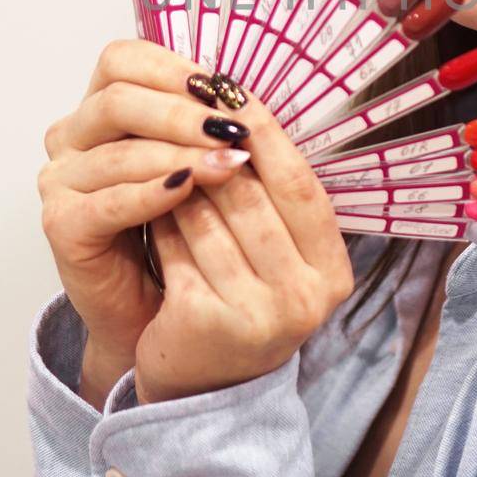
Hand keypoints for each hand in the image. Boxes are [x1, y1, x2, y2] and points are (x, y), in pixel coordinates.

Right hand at [39, 39, 253, 404]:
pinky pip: (108, 202)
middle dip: (181, 112)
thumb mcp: (192, 163)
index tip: (221, 88)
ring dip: (178, 154)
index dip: (171, 68)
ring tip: (229, 166)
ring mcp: (60, 181)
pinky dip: (151, 193)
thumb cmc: (179, 229)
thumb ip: (203, 125)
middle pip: (117, 99)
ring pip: (117, 152)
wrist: (155, 307)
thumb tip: (242, 96)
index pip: (121, 61)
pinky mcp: (61, 224)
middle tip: (231, 129)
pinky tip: (188, 191)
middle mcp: (71, 138)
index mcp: (100, 109)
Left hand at [133, 84, 354, 403]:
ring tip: (155, 147)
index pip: (302, 185)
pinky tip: (144, 201)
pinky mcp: (207, 324)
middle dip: (211, 149)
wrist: (202, 387)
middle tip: (181, 106)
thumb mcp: (273, 252)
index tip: (232, 90)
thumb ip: (270, 196)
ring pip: (208, 218)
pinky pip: (175, 250)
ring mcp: (259, 315)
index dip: (267, 133)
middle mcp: (305, 297)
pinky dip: (158, 221)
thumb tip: (238, 108)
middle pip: (252, 197)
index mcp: (331, 272)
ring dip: (178, 178)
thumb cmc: (237, 299)